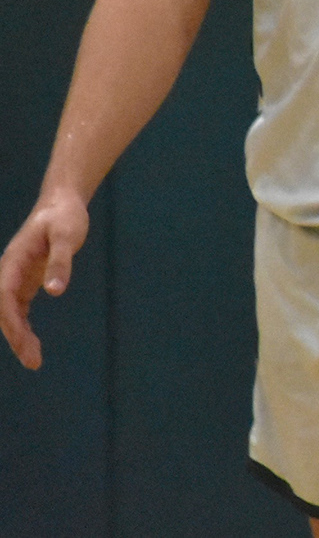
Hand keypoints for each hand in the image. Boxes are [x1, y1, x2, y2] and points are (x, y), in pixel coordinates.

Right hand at [1, 191, 88, 369]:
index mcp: (13, 262)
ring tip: (34, 360)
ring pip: (10, 312)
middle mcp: (9, 272)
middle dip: (15, 336)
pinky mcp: (27, 280)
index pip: (5, 297)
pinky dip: (22, 326)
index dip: (11, 321)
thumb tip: (54, 292)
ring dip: (18, 336)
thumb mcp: (66, 236)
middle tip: (33, 361)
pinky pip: (18, 308)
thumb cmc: (64, 217)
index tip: (23, 341)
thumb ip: (60, 262)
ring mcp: (16, 277)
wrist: (62, 203)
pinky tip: (30, 343)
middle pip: (4, 310)